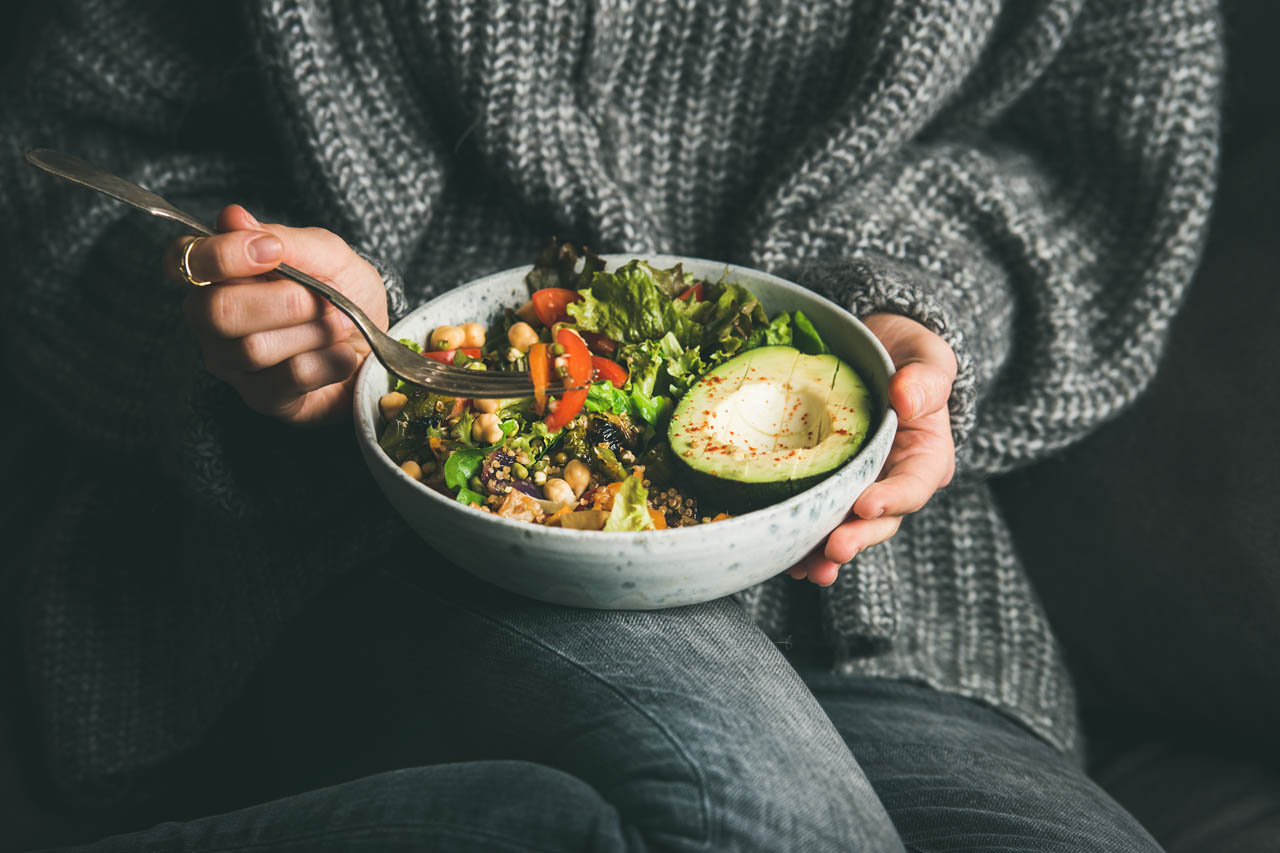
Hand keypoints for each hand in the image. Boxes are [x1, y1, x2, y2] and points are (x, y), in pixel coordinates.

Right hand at [170, 205, 388, 424]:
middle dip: (283, 301)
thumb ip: (284, 239)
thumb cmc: (345, 293)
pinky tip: (343, 356)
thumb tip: (231, 217)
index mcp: (219, 274)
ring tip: (340, 324)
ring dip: (314, 331)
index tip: (273, 251)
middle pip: (216, 311)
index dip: (221, 255)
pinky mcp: (263, 399)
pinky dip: (329, 362)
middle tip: (323, 298)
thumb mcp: (328, 256)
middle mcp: (211, 320)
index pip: (184, 260)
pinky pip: (289, 379)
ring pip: (254, 349)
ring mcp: (232, 364)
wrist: (379, 343)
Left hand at [786, 313, 956, 585]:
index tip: (866, 506)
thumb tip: (907, 399)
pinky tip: (782, 555)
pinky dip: (800, 537)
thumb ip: (925, 379)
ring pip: (846, 528)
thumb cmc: (906, 356)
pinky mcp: (828, 488)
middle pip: (879, 520)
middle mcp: (893, 481)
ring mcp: (859, 488)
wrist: (873, 353)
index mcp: (925, 457)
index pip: (914, 485)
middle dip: (856, 538)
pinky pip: (816, 517)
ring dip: (825, 553)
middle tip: (834, 550)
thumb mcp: (926, 358)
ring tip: (807, 570)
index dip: (892, 500)